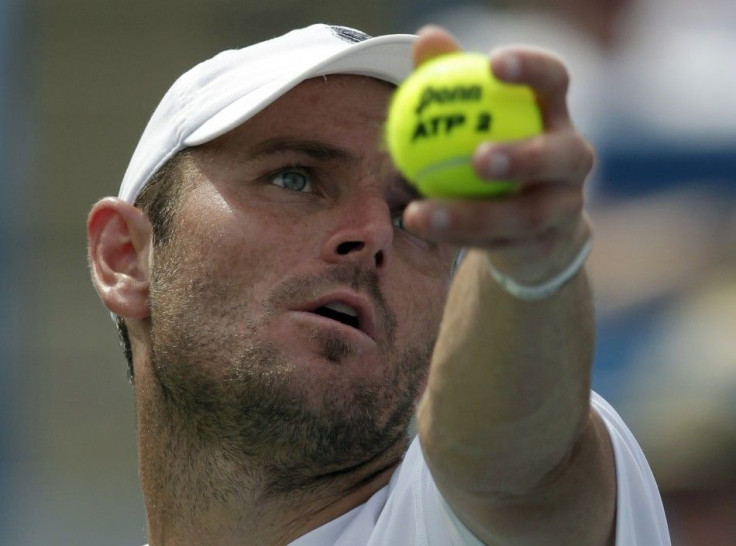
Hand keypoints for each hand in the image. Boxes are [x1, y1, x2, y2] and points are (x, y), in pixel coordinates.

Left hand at [403, 26, 593, 285]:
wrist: (530, 227)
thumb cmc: (496, 151)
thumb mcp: (476, 118)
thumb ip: (454, 82)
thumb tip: (427, 38)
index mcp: (554, 116)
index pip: (555, 81)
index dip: (531, 70)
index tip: (492, 64)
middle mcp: (572, 160)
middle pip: (561, 157)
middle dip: (524, 158)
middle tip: (479, 159)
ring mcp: (563, 208)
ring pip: (524, 216)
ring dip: (469, 216)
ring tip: (419, 213)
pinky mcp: (542, 246)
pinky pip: (497, 244)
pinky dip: (455, 236)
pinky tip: (416, 222)